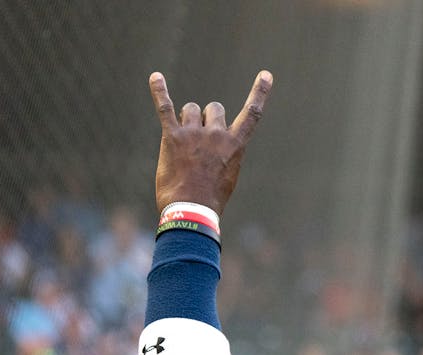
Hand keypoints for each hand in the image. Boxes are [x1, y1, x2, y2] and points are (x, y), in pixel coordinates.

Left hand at [148, 69, 273, 215]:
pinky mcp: (173, 137)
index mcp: (235, 145)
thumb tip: (214, 146)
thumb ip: (225, 155)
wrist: (191, 211)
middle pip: (213, 108)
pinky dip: (159, 91)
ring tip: (182, 144)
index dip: (260, 93)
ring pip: (191, 109)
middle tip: (199, 143)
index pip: (252, 114)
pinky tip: (156, 77)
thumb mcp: (228, 176)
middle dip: (207, 119)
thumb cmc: (210, 199)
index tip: (266, 75)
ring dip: (187, 120)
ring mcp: (194, 133)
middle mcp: (217, 134)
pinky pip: (165, 107)